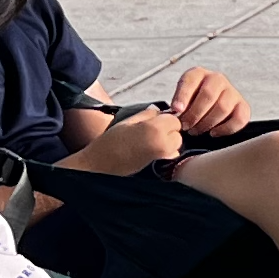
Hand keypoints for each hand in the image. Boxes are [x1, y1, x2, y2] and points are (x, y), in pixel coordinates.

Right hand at [61, 107, 183, 173]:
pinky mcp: (159, 166)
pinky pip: (170, 155)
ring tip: (149, 140)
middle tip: (151, 130)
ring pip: (176, 145)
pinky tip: (149, 149)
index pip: (174, 120)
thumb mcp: (127, 121)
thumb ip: (146, 115)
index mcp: (155, 130)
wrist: (100, 166)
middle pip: (178, 133)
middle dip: (168, 130)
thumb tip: (158, 111)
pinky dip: (165, 151)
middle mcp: (163, 144)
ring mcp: (162, 157)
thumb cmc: (109, 143)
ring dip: (168, 141)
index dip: (165, 119)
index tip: (155, 120)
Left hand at [166, 65, 251, 137]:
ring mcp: (232, 92)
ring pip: (223, 107)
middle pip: (208, 95)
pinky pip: (239, 119)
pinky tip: (214, 132)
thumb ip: (177, 105)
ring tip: (197, 130)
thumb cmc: (190, 104)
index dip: (183, 96)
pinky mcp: (242, 106)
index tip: (177, 110)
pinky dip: (225, 129)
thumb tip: (175, 113)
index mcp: (198, 74)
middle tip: (186, 126)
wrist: (207, 107)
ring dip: (207, 123)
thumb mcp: (180, 99)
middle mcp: (217, 79)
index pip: (191, 81)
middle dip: (195, 114)